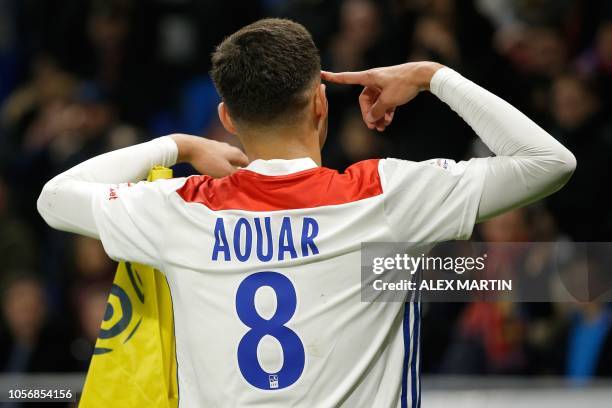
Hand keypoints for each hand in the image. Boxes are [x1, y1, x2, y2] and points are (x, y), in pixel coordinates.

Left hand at [169, 134, 248, 177]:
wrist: (190, 147)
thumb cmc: (209, 161)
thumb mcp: (225, 172)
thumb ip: (236, 176)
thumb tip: (244, 179)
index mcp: (237, 153)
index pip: (248, 164)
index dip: (246, 173)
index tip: (242, 181)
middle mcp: (230, 148)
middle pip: (237, 161)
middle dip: (236, 171)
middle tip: (231, 180)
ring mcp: (220, 146)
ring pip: (227, 159)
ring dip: (226, 167)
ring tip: (221, 176)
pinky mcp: (210, 147)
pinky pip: (218, 157)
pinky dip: (217, 164)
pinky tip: (211, 169)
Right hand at [321, 62, 443, 130]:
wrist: (423, 76)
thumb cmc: (404, 83)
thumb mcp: (388, 100)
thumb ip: (376, 111)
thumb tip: (371, 119)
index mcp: (368, 77)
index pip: (347, 78)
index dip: (334, 77)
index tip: (321, 73)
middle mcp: (374, 80)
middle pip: (364, 100)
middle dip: (368, 114)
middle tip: (373, 127)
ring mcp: (383, 85)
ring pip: (375, 103)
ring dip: (378, 116)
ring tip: (382, 127)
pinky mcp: (392, 89)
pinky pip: (384, 103)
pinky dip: (385, 112)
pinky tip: (389, 121)